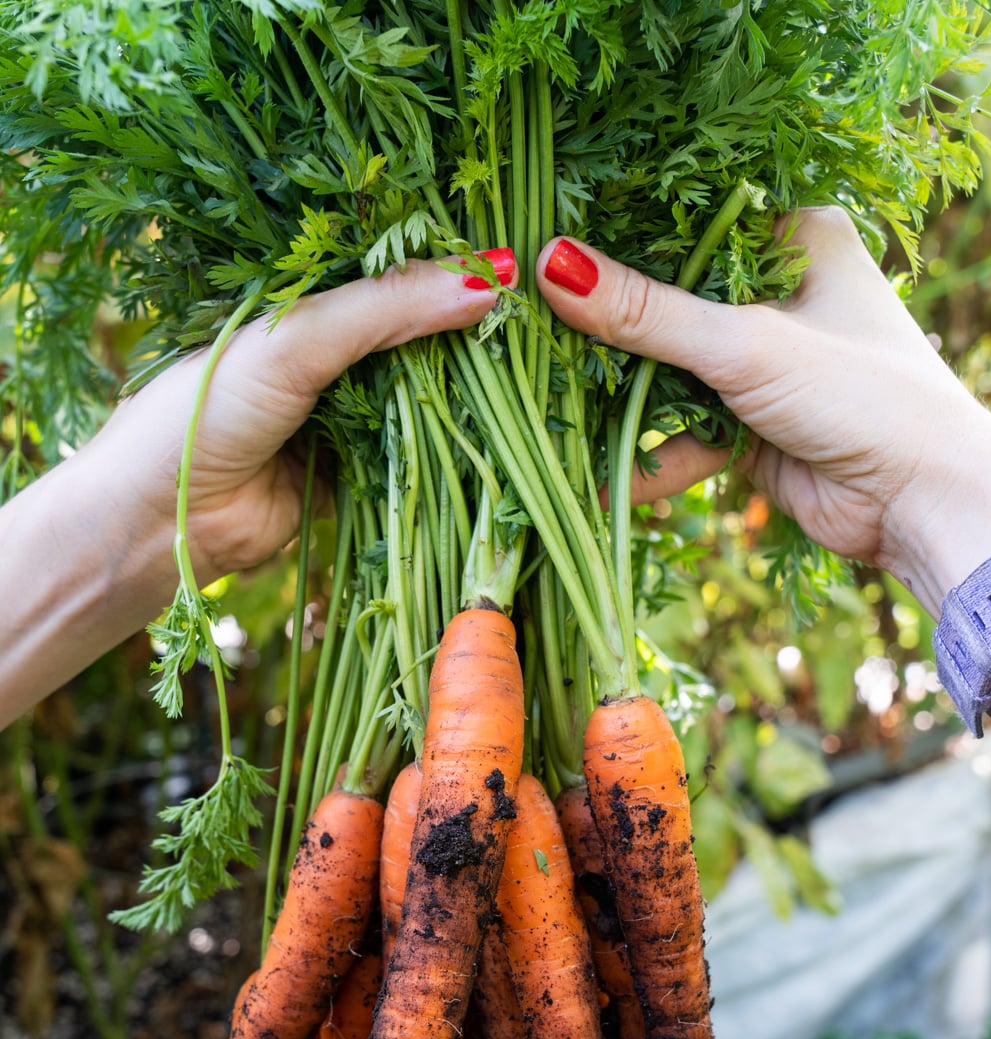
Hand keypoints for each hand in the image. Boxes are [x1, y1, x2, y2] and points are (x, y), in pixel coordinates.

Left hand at [0, 252, 513, 726]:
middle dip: (464, 336)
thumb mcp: (297, 341)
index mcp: (302, 302)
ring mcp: (340, 417)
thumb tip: (489, 279)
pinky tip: (488, 437)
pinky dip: (441, 452)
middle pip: (414, 338)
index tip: (516, 270)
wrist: (160, 519)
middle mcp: (326, 355)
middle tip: (533, 328)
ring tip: (524, 379)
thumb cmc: (205, 408)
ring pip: (419, 399)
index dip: (448, 270)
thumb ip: (388, 310)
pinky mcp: (351, 477)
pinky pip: (411, 458)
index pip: (390, 273)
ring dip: (459, 397)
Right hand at [536, 209, 990, 616]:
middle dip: (606, 325)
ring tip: (545, 402)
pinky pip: (679, 430)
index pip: (687, 216)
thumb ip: (646, 314)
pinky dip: (645, 455)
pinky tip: (595, 478)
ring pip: (667, 369)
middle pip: (667, 298)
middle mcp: (774, 291)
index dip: (617, 228)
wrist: (921, 504)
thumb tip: (550, 266)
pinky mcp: (748, 425)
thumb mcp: (745, 345)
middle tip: (529, 323)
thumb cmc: (861, 394)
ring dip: (618, 397)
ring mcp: (760, 362)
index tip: (547, 235)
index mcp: (793, 236)